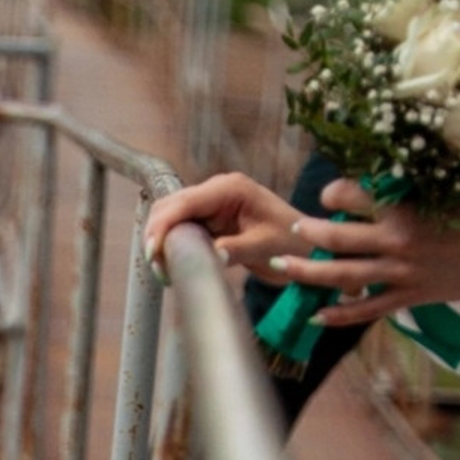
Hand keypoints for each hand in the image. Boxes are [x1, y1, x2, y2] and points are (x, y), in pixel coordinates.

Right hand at [144, 172, 302, 282]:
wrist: (306, 246)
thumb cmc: (292, 243)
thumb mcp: (266, 247)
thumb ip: (235, 249)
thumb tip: (206, 256)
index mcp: (231, 189)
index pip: (185, 202)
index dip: (163, 225)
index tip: (153, 254)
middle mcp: (217, 190)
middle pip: (171, 205)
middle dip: (157, 234)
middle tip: (158, 269)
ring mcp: (212, 203)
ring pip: (171, 216)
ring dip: (162, 240)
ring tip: (163, 270)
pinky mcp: (210, 218)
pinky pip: (182, 226)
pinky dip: (172, 243)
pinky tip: (172, 264)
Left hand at [272, 179, 459, 329]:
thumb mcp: (440, 193)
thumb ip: (402, 192)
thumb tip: (367, 183)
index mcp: (405, 210)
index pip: (355, 196)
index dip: (335, 192)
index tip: (330, 193)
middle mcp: (397, 242)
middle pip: (339, 239)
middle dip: (311, 233)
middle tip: (293, 229)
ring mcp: (401, 274)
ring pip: (344, 276)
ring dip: (309, 272)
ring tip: (283, 267)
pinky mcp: (408, 297)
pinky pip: (367, 310)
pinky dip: (340, 314)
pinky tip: (316, 315)